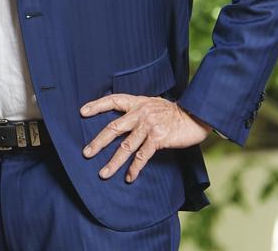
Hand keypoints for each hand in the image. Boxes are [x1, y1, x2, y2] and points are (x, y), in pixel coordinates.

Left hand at [80, 94, 210, 182]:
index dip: (97, 106)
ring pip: (126, 146)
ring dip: (114, 162)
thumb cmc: (172, 112)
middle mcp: (140, 113)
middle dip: (98, 142)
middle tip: (86, 153)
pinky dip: (135, 168)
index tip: (82, 112)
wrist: (195, 115)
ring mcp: (149, 126)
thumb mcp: (152, 103)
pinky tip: (129, 177)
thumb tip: (121, 121)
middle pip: (113, 128)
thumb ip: (136, 110)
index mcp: (137, 102)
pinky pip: (143, 156)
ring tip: (103, 173)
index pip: (112, 100)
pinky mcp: (159, 139)